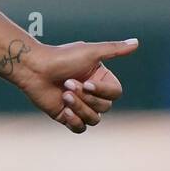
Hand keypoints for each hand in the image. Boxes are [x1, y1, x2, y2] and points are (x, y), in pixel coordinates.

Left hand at [13, 38, 138, 132]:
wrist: (33, 68)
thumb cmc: (60, 57)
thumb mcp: (90, 52)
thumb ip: (114, 49)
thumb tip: (137, 42)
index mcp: (101, 79)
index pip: (115, 94)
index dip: (102, 92)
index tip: (86, 82)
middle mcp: (93, 93)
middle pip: (105, 107)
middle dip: (86, 97)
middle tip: (67, 83)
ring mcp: (80, 105)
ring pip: (94, 119)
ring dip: (79, 108)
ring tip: (63, 95)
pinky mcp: (66, 115)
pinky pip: (80, 128)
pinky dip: (74, 121)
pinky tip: (64, 111)